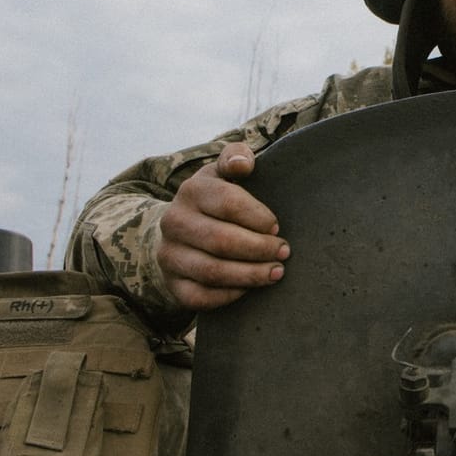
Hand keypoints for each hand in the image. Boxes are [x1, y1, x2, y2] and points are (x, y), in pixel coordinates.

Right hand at [157, 142, 287, 310]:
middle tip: (284, 253)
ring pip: (212, 271)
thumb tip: (244, 164)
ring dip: (250, 275)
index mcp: (192, 190)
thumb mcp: (224, 173)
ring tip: (276, 272)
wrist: (180, 230)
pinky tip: (249, 289)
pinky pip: (200, 297)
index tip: (277, 227)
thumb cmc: (216, 200)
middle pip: (221, 240)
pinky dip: (229, 295)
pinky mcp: (172, 283)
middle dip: (259, 249)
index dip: (258, 217)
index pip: (228, 203)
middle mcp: (174, 221)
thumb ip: (237, 158)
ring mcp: (170, 254)